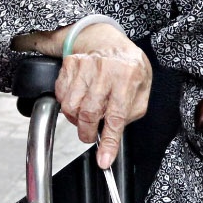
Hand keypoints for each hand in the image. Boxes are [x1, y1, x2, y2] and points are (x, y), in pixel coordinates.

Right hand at [54, 25, 151, 168]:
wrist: (109, 41)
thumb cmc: (127, 67)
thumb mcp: (142, 90)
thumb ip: (131, 113)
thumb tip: (114, 135)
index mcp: (128, 77)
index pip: (116, 116)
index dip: (108, 142)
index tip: (104, 160)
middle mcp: (105, 70)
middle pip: (88, 113)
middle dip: (87, 133)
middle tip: (90, 135)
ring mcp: (85, 66)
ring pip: (70, 107)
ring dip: (76, 119)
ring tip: (85, 114)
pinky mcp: (69, 65)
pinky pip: (61, 95)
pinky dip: (67, 104)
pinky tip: (78, 100)